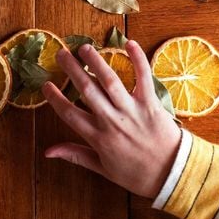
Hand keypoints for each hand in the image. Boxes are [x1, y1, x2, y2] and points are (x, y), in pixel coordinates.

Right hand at [42, 40, 181, 198]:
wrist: (172, 175)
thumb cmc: (137, 174)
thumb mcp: (103, 169)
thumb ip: (75, 155)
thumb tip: (47, 151)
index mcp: (98, 138)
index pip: (69, 114)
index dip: (55, 98)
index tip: (46, 85)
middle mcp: (112, 121)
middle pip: (87, 90)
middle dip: (72, 70)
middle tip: (61, 54)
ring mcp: (132, 110)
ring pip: (110, 81)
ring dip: (96, 62)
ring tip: (84, 47)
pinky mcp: (151, 103)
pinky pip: (144, 78)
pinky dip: (138, 59)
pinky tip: (129, 43)